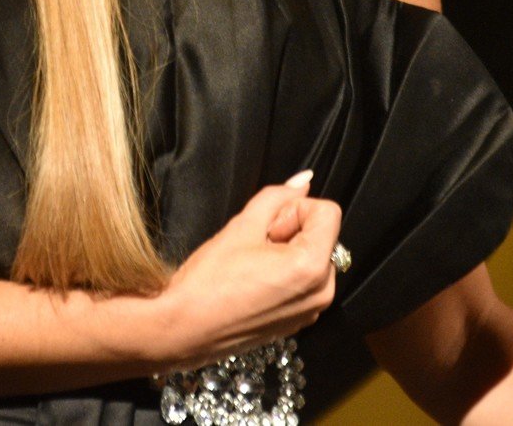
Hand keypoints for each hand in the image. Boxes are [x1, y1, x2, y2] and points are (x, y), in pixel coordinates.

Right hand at [153, 172, 340, 370]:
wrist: (184, 331)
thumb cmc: (209, 281)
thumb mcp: (242, 226)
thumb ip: (277, 197)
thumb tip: (303, 181)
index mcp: (312, 267)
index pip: (328, 212)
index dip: (294, 209)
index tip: (267, 227)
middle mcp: (322, 292)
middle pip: (323, 235)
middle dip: (292, 230)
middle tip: (256, 244)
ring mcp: (312, 311)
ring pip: (314, 257)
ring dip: (289, 251)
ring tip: (253, 264)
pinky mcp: (299, 322)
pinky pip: (306, 282)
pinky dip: (287, 272)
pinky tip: (255, 280)